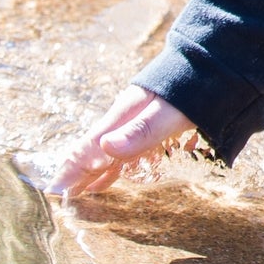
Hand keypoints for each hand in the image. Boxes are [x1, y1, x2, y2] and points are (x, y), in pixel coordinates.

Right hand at [45, 85, 194, 197]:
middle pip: (90, 153)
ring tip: (72, 197)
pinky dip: (106, 171)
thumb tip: (106, 147)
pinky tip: (100, 183)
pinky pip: (119, 154)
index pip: (87, 150)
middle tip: (55, 203)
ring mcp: (133, 124)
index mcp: (122, 117)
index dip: (69, 172)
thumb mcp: (171, 111)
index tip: (52, 194)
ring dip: (87, 175)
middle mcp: (123, 121)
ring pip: (102, 155)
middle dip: (72, 176)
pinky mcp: (147, 128)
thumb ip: (141, 130)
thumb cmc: (194, 87)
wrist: (210, 61)